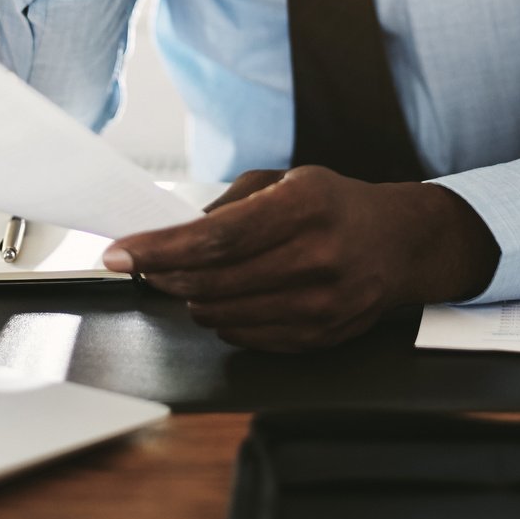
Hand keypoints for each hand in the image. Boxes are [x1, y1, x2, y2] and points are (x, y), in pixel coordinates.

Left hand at [102, 166, 501, 351]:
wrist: (401, 245)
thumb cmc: (337, 206)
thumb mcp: (288, 180)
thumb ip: (229, 204)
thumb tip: (172, 231)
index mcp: (304, 208)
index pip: (214, 238)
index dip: (158, 250)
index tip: (118, 252)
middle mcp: (316, 259)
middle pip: (211, 282)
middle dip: (164, 275)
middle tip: (144, 264)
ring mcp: (320, 305)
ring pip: (222, 314)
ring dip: (190, 298)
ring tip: (188, 278)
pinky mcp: (319, 337)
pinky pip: (245, 337)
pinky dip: (221, 318)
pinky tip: (224, 298)